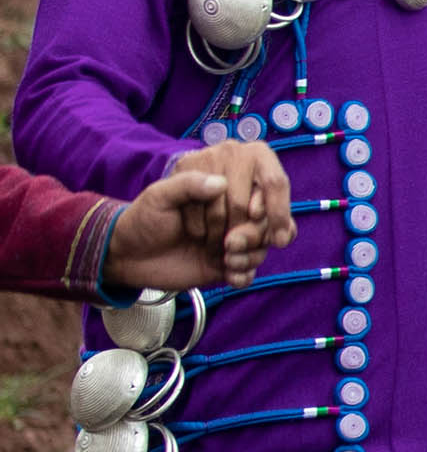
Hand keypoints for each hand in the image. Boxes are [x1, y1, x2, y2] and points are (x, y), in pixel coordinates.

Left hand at [102, 143, 294, 290]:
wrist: (129, 255)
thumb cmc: (142, 219)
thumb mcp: (158, 196)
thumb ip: (187, 184)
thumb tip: (221, 183)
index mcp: (225, 176)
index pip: (271, 181)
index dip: (273, 200)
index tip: (254, 214)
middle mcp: (237, 202)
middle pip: (269, 216)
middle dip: (251, 232)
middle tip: (228, 243)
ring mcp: (236, 232)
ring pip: (265, 241)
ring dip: (251, 254)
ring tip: (227, 260)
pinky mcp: (232, 258)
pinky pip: (253, 267)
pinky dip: (245, 273)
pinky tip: (230, 275)